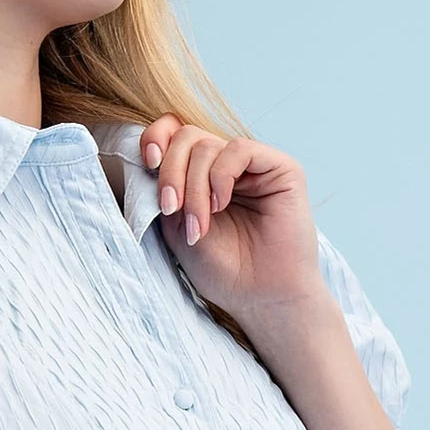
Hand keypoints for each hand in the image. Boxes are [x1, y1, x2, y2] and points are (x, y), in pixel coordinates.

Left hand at [139, 114, 330, 329]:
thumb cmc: (222, 270)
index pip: (175, 131)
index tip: (148, 162)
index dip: (156, 137)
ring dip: (194, 187)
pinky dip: (221, 176)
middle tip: (172, 210)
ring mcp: (254, 165)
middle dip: (171, 173)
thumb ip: (164, 189)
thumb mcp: (177, 227)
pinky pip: (239, 149)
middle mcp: (227, 164)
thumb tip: (152, 155)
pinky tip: (221, 204)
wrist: (261, 298)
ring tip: (200, 225)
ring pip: (207, 145)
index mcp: (202, 174)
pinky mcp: (281, 168)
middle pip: (186, 137)